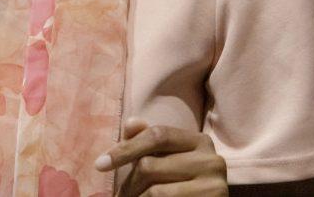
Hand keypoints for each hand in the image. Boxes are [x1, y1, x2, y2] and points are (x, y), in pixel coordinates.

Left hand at [95, 117, 227, 195]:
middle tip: (118, 196)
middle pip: (151, 165)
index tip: (99, 164)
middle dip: (128, 183)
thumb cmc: (183, 184)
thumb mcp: (167, 159)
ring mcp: (214, 186)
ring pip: (155, 192)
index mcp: (200, 141)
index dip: (126, 148)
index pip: (157, 135)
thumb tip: (129, 123)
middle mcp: (211, 160)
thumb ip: (149, 140)